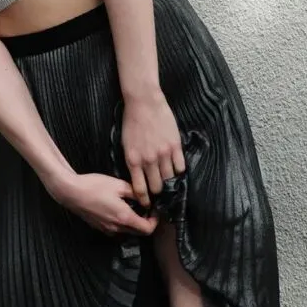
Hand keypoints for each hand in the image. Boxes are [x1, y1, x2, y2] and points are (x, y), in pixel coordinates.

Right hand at [55, 172, 158, 237]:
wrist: (71, 192)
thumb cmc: (93, 186)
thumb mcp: (118, 185)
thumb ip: (135, 193)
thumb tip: (146, 198)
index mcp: (124, 217)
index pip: (148, 229)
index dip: (155, 221)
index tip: (154, 210)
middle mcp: (116, 228)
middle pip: (139, 233)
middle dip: (146, 222)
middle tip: (146, 209)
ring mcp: (107, 229)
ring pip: (127, 232)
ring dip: (133, 223)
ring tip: (132, 208)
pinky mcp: (99, 227)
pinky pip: (116, 230)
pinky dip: (122, 224)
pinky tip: (118, 210)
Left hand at [122, 89, 184, 208]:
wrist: (144, 102)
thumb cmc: (131, 122)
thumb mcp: (126, 144)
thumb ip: (133, 161)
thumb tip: (138, 177)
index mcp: (133, 161)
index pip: (140, 189)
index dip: (145, 199)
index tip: (147, 204)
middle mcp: (148, 160)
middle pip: (157, 187)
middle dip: (158, 193)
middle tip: (160, 195)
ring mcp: (163, 154)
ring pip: (169, 178)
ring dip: (169, 182)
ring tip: (170, 184)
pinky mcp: (175, 146)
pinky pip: (180, 166)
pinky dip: (178, 170)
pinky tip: (176, 169)